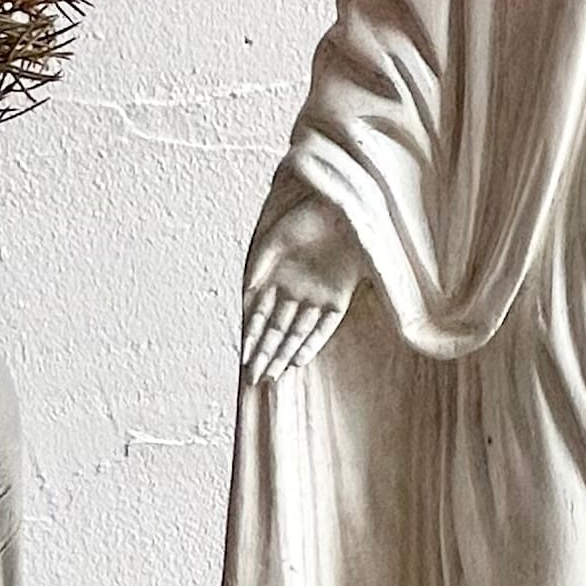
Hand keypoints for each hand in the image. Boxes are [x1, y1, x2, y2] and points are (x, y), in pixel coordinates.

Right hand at [241, 179, 364, 388]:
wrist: (341, 206)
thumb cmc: (305, 217)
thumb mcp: (276, 238)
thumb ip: (260, 263)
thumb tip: (246, 290)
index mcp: (277, 278)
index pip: (261, 316)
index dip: (252, 337)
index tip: (244, 357)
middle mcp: (295, 292)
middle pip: (277, 331)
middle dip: (265, 354)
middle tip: (254, 379)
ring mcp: (317, 296)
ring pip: (297, 333)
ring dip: (284, 354)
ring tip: (272, 376)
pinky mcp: (340, 298)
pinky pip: (325, 328)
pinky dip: (311, 344)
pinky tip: (298, 361)